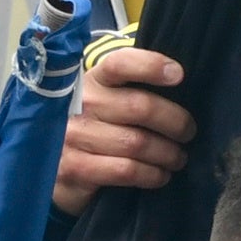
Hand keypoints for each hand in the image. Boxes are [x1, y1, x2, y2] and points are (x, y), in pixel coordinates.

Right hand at [47, 39, 190, 218]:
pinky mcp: (74, 168)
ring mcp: (72, 137)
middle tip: (187, 133)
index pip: (119, 64)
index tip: (178, 74)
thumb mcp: (106, 102)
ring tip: (177, 158)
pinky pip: (127, 170)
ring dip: (168, 154)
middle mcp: (78, 106)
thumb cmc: (94, 130)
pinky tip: (159, 175)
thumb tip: (181, 87)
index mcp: (90, 81)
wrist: (52, 169)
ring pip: (138, 143)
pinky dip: (152, 175)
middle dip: (176, 122)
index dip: (150, 65)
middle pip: (140, 107)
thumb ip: (134, 91)